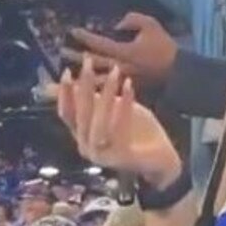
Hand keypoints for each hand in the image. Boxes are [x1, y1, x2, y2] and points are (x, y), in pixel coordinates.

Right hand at [57, 59, 181, 185]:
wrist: (162, 162)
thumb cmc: (138, 133)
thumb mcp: (116, 111)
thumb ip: (99, 100)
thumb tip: (81, 80)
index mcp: (83, 137)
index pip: (66, 115)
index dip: (64, 93)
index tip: (66, 70)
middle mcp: (87, 148)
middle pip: (81, 115)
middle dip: (83, 86)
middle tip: (87, 63)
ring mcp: (103, 156)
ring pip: (98, 123)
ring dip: (105, 94)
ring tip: (115, 71)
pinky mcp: (120, 158)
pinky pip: (120, 128)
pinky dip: (125, 105)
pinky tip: (130, 85)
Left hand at [62, 13, 177, 86]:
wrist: (177, 74)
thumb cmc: (164, 47)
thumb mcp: (151, 25)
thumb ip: (132, 20)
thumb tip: (116, 24)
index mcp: (124, 52)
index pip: (100, 44)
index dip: (85, 37)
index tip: (73, 31)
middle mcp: (119, 68)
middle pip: (92, 64)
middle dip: (75, 57)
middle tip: (61, 51)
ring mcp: (120, 81)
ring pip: (94, 81)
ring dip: (79, 78)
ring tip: (66, 76)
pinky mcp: (123, 90)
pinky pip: (103, 91)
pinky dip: (91, 90)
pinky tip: (80, 90)